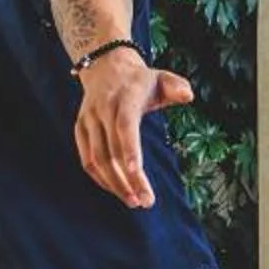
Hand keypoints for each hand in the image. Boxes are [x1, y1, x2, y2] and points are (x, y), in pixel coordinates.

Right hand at [73, 49, 193, 207]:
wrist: (106, 67)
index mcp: (124, 97)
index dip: (129, 150)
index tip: (136, 173)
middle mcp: (102, 109)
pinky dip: (100, 178)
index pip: (125, 126)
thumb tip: (188, 95)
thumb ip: (176, 86)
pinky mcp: (80, 129)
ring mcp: (88, 120)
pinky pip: (87, 159)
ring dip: (113, 183)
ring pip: (96, 159)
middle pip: (111, 150)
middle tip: (144, 201)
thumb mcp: (161, 77)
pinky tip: (117, 190)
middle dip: (127, 179)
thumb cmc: (140, 80)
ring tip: (133, 201)